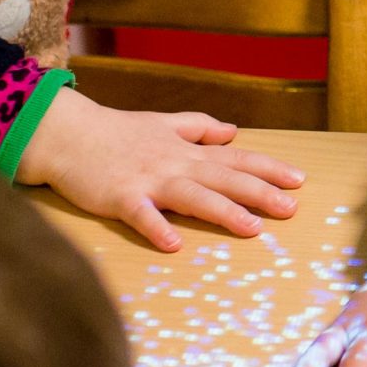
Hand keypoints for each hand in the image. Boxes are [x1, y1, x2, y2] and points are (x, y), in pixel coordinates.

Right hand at [15, 87, 302, 249]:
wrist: (67, 133)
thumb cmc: (115, 132)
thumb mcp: (162, 123)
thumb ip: (198, 128)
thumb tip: (232, 130)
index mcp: (186, 151)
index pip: (235, 159)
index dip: (268, 169)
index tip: (299, 181)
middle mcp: (175, 164)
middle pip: (224, 178)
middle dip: (259, 193)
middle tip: (291, 209)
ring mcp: (149, 180)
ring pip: (193, 196)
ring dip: (223, 211)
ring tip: (252, 228)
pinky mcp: (120, 196)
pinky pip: (141, 214)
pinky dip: (156, 227)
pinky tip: (173, 243)